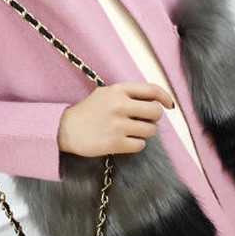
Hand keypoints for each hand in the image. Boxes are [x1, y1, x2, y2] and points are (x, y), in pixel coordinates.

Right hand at [58, 82, 175, 157]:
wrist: (65, 129)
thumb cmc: (88, 112)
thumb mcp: (106, 93)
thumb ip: (128, 94)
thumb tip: (155, 101)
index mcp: (118, 90)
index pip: (152, 90)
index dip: (166, 98)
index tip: (169, 105)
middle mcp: (119, 106)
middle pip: (156, 113)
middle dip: (153, 119)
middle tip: (143, 121)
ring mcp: (118, 125)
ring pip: (151, 131)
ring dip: (144, 133)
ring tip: (131, 132)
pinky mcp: (115, 143)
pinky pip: (141, 145)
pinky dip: (136, 144)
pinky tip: (125, 141)